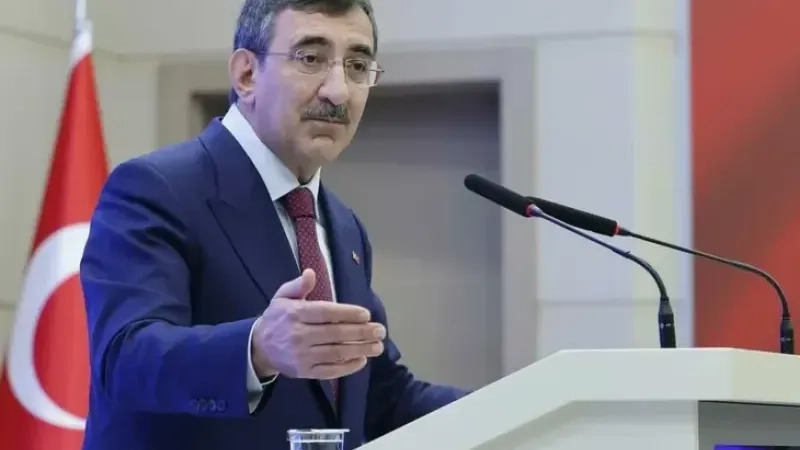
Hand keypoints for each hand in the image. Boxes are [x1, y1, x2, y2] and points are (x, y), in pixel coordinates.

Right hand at [251, 268, 386, 379]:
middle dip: (361, 332)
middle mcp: (299, 335)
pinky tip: (362, 360)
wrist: (259, 348)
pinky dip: (347, 367)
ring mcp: (302, 356)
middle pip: (335, 334)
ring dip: (360, 349)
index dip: (347, 313)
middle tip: (380, 330)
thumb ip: (298, 286)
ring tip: (378, 346)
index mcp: (295, 314)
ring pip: (336, 353)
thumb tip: (311, 273)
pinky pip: (330, 371)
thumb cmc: (277, 319)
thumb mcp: (282, 297)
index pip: (326, 313)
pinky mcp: (305, 372)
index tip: (366, 314)